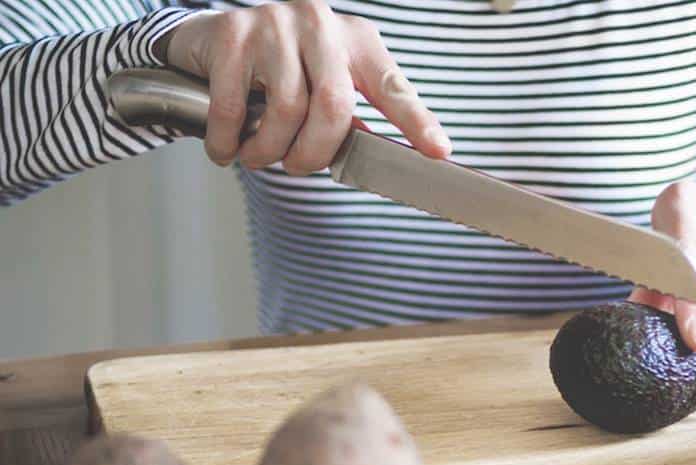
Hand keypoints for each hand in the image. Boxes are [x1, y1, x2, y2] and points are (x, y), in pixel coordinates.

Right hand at [161, 0, 448, 172]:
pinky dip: (229, 141)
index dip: (417, 122)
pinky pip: (235, 107)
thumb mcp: (327, 82)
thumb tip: (378, 158)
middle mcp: (321, 25)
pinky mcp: (233, 35)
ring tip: (261, 157)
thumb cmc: (282, 69)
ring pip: (286, 111)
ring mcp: (275, 24)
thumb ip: (351, 116)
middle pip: (335, 107)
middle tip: (298, 167)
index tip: (438, 151)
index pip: (393, 86)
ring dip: (269, 151)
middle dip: (315, 152)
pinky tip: (228, 149)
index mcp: (357, 41)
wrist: (214, 37)